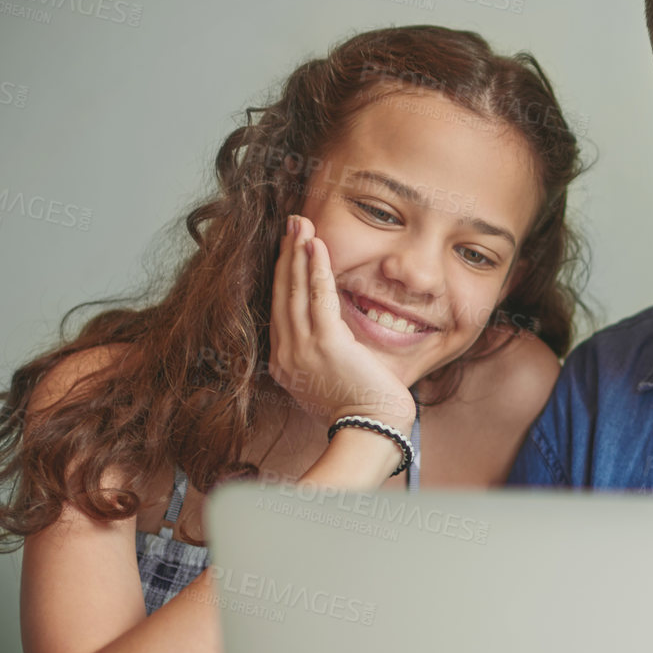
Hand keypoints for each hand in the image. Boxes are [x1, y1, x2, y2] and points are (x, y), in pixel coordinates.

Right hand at [268, 215, 414, 431]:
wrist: (372, 430)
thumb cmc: (362, 407)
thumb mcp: (330, 377)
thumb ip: (322, 354)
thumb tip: (329, 336)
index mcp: (285, 362)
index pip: (280, 308)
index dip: (283, 274)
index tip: (288, 246)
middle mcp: (286, 354)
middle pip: (281, 293)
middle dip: (285, 254)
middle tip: (291, 222)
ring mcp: (302, 349)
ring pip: (294, 290)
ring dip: (297, 252)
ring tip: (299, 223)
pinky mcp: (326, 344)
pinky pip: (317, 297)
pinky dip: (315, 269)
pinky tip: (317, 246)